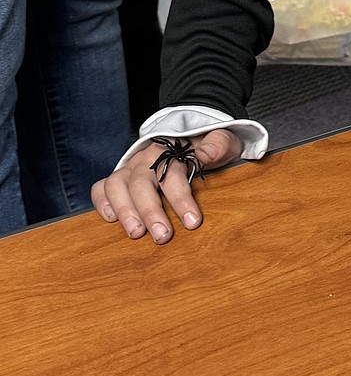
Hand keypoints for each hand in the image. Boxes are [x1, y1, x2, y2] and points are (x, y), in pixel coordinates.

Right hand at [91, 129, 241, 243]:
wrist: (190, 139)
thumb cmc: (207, 147)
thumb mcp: (222, 141)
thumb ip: (218, 145)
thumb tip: (205, 153)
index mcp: (172, 151)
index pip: (173, 175)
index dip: (181, 199)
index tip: (193, 223)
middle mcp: (146, 158)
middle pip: (141, 183)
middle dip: (150, 211)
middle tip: (162, 236)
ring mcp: (130, 168)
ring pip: (116, 184)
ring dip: (124, 210)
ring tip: (136, 233)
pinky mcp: (120, 178)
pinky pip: (101, 187)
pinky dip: (102, 202)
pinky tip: (111, 220)